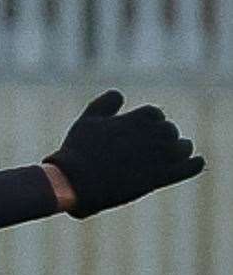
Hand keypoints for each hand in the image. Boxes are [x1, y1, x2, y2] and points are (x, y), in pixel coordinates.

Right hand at [45, 90, 205, 218]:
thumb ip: (105, 104)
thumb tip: (119, 94)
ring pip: (183, 147)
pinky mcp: (162, 177)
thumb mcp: (88, 120)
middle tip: (150, 146)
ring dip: (178, 148)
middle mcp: (154, 135)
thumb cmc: (79, 149)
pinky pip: (189, 168)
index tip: (140, 130)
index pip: (154, 114)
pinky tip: (196, 162)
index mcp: (138, 118)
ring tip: (170, 155)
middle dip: (162, 136)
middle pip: (169, 130)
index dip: (148, 122)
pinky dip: (194, 164)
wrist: (79, 180)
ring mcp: (160, 157)